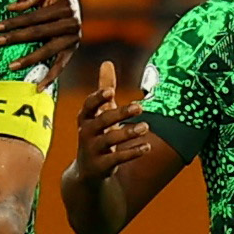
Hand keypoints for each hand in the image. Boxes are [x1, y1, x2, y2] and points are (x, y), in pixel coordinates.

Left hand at [0, 0, 82, 78]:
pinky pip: (61, 66)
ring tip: (11, 66)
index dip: (14, 22)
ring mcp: (73, 39)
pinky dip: (50, 77)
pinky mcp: (72, 50)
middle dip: (16, 38)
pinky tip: (38, 87)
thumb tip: (10, 8)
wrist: (74, 4)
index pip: (34, 17)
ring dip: (29, 60)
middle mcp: (72, 23)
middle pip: (38, 33)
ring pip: (48, 51)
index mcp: (65, 7)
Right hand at [70, 60, 150, 184]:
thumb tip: (107, 62)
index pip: (89, 106)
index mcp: (85, 118)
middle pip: (102, 121)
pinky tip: (147, 147)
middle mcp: (86, 133)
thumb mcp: (99, 113)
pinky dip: (132, 152)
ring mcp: (92, 150)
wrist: (88, 171)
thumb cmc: (97, 135)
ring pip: (110, 141)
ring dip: (128, 133)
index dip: (98, 98)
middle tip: (140, 107)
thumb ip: (104, 89)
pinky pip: (117, 159)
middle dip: (120, 114)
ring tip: (146, 127)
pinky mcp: (101, 166)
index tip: (111, 91)